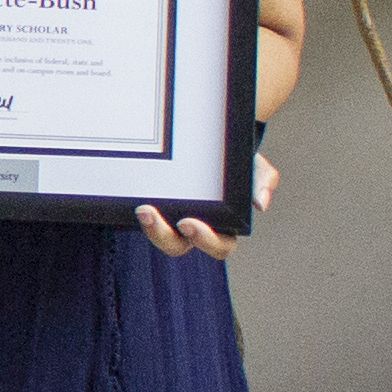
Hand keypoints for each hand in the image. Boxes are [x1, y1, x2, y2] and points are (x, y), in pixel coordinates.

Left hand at [138, 151, 277, 261]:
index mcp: (223, 227)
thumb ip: (263, 181)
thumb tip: (261, 203)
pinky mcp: (153, 209)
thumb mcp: (253, 167)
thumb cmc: (238, 164)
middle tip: (152, 215)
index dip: (204, 240)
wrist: (213, 145)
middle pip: (177, 247)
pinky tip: (129, 199)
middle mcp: (194, 229)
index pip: (218, 246)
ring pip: (158, 237)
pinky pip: (141, 218)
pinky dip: (133, 212)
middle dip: (163, 237)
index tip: (188, 223)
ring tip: (142, 209)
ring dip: (149, 228)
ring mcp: (171, 220)